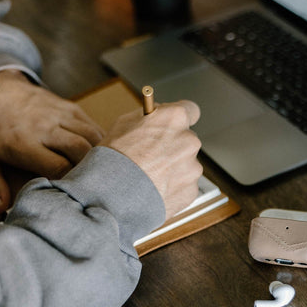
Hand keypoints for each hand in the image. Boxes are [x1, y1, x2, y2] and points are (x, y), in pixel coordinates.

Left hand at [0, 70, 104, 211]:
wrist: (0, 93)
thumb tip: (2, 208)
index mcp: (24, 143)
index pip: (59, 167)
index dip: (71, 181)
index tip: (74, 191)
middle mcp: (45, 127)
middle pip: (81, 149)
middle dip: (91, 167)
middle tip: (94, 182)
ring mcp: (60, 114)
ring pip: (92, 135)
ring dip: (100, 153)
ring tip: (102, 169)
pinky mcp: (70, 108)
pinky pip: (93, 125)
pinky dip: (101, 140)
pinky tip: (100, 153)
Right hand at [100, 100, 202, 219]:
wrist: (113, 196)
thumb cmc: (115, 159)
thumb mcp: (124, 123)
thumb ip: (149, 117)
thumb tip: (157, 116)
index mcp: (175, 119)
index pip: (190, 110)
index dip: (179, 119)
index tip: (173, 125)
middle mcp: (189, 141)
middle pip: (187, 140)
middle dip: (174, 146)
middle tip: (152, 156)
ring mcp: (193, 167)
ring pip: (186, 165)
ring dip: (174, 169)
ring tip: (150, 177)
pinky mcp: (191, 190)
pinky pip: (185, 185)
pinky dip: (173, 187)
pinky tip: (155, 189)